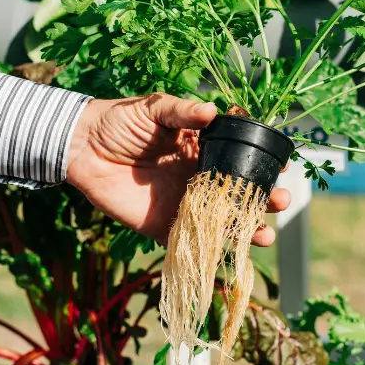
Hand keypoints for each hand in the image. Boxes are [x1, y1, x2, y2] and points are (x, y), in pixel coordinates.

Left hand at [66, 94, 290, 245]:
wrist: (81, 147)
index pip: (240, 158)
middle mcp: (198, 178)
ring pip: (221, 222)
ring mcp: (183, 204)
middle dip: (264, 200)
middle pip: (239, 194)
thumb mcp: (153, 108)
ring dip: (245, 230)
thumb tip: (212, 111)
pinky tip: (229, 255)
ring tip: (264, 235)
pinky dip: (210, 252)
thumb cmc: (119, 120)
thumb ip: (181, 112)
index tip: (283, 168)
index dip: (263, 164)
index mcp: (202, 148)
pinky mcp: (162, 226)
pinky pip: (190, 243)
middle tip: (280, 202)